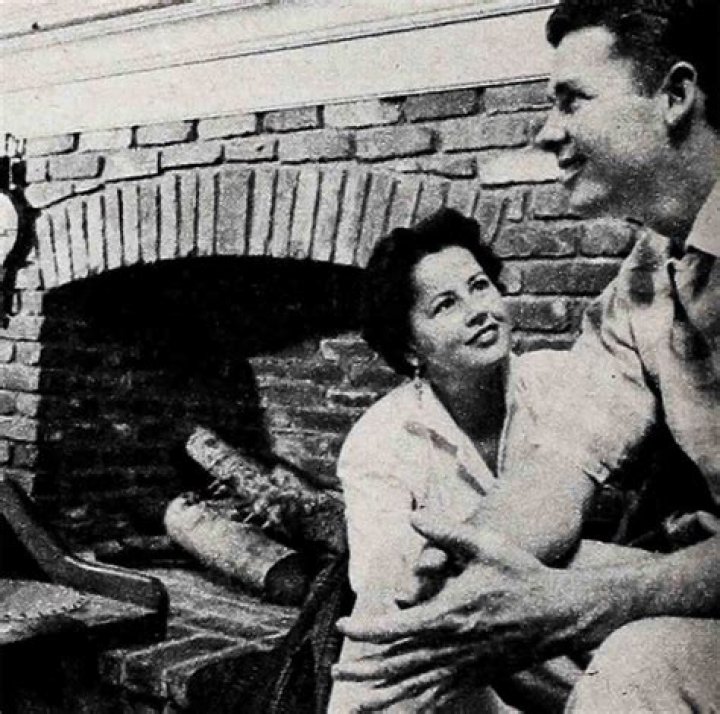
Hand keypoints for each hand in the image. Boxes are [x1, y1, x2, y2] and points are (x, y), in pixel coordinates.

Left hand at [335, 514, 577, 705]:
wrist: (559, 613)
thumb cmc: (520, 575)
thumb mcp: (486, 545)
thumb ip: (447, 532)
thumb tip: (413, 516)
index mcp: (451, 614)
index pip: (399, 628)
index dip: (368, 630)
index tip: (343, 627)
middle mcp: (454, 645)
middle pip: (400, 662)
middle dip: (366, 668)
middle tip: (338, 669)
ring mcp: (465, 664)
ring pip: (417, 685)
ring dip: (384, 694)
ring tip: (356, 703)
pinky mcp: (476, 675)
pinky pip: (440, 695)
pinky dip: (416, 703)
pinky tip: (400, 710)